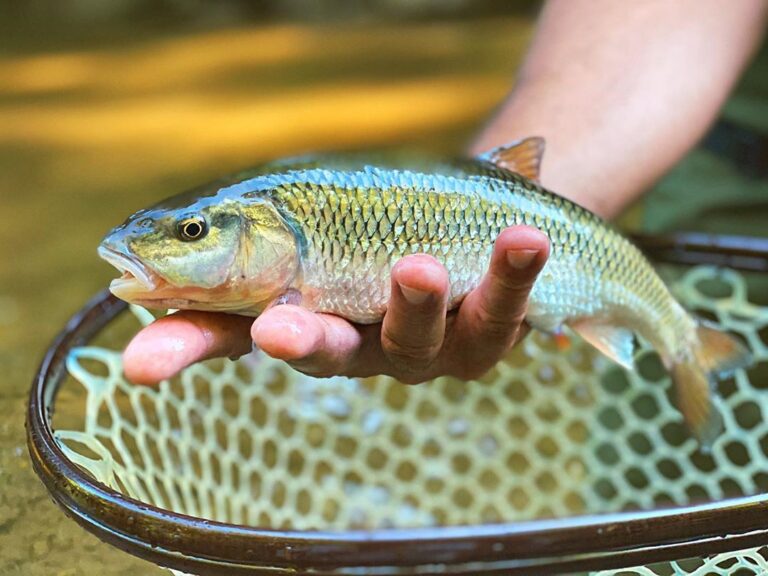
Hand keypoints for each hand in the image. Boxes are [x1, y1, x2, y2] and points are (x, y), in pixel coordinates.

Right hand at [122, 226, 548, 384]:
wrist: (474, 217)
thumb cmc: (375, 226)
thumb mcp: (309, 223)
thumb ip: (251, 233)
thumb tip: (148, 257)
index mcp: (301, 315)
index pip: (230, 335)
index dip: (187, 347)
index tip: (140, 363)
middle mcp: (357, 343)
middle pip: (325, 350)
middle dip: (300, 341)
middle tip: (278, 324)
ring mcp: (425, 346)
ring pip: (420, 335)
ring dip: (415, 300)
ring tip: (414, 263)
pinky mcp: (488, 336)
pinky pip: (503, 309)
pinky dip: (513, 272)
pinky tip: (523, 235)